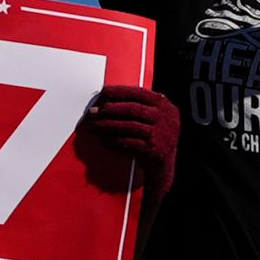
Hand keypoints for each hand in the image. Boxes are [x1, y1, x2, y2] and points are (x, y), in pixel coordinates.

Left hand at [79, 83, 180, 213]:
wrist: (164, 167)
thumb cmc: (154, 138)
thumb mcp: (155, 118)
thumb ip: (141, 106)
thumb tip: (109, 98)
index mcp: (165, 106)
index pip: (139, 93)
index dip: (119, 91)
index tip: (103, 92)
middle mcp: (166, 118)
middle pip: (132, 109)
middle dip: (109, 109)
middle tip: (93, 111)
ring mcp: (162, 134)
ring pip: (129, 126)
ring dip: (108, 125)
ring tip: (94, 125)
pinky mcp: (154, 150)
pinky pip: (129, 143)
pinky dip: (114, 140)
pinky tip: (104, 139)